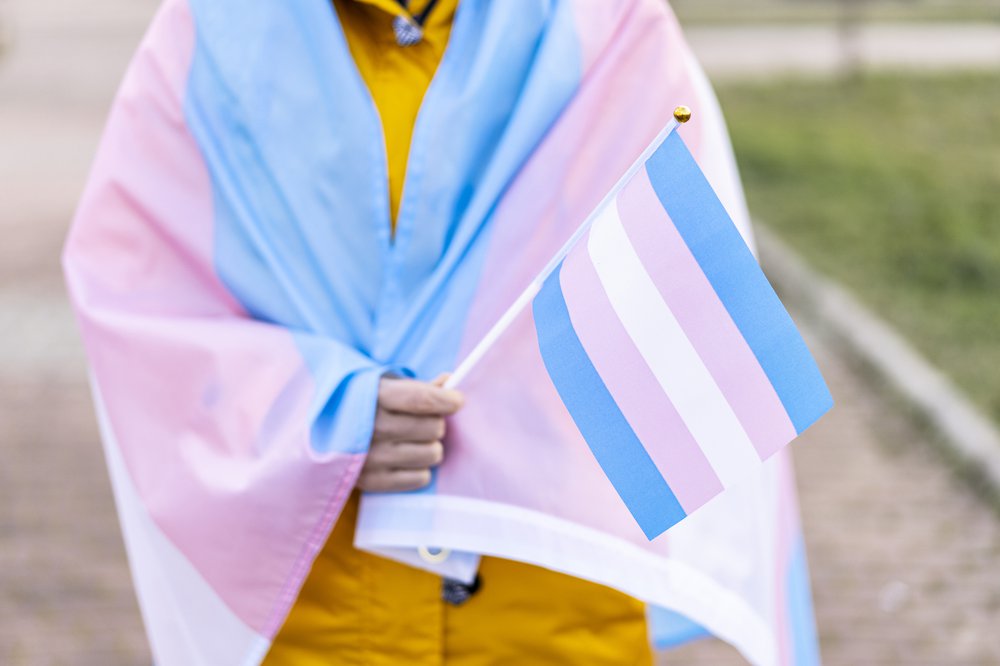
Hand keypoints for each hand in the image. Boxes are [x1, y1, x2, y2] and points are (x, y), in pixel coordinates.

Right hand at [357, 374, 463, 492]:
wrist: (317, 432)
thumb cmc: (360, 403)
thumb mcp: (382, 385)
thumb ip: (418, 387)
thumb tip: (450, 382)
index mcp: (372, 396)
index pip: (421, 399)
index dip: (447, 400)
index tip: (457, 401)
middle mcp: (370, 427)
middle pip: (433, 427)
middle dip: (436, 422)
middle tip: (423, 421)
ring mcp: (369, 457)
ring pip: (432, 453)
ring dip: (430, 446)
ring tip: (412, 441)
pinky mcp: (371, 482)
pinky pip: (421, 478)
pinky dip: (419, 468)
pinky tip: (404, 459)